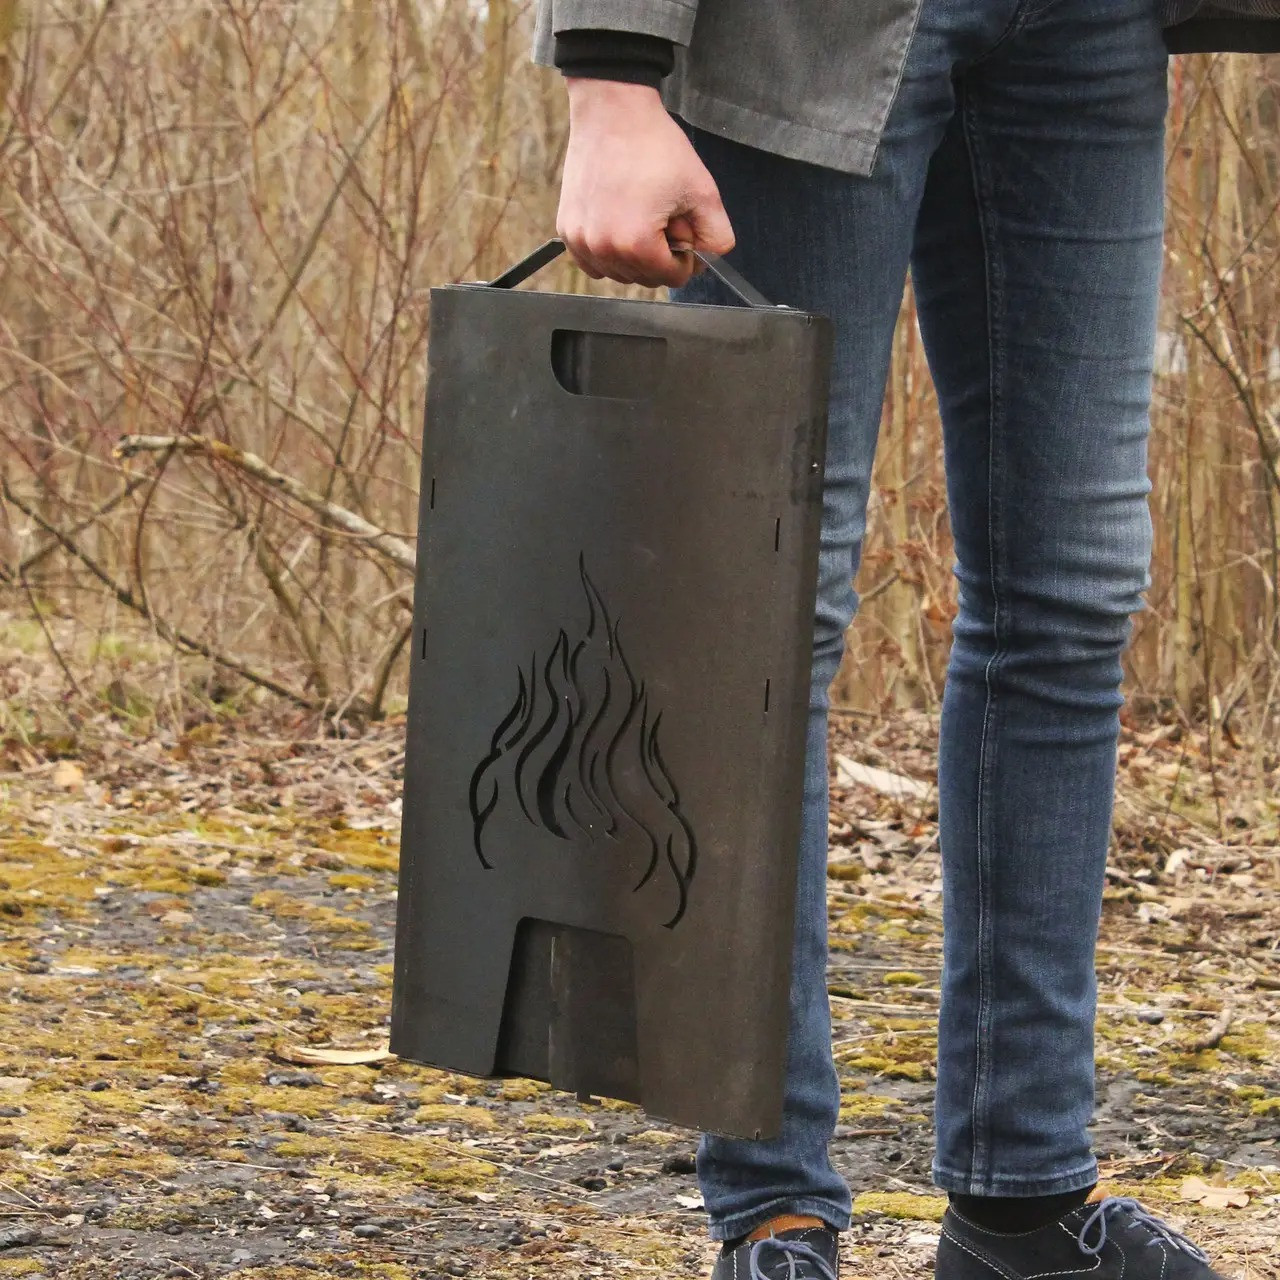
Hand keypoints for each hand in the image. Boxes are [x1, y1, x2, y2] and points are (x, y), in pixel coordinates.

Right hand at [558, 80, 735, 287]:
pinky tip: (619, 221)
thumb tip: (709, 261)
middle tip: (662, 216)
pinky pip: (593, 262)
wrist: (613, 111)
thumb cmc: (655, 146)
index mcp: (636, 244)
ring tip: (640, 214)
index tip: (683, 228)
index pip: (673, 278)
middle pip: (645, 279)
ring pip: (619, 274)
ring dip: (634, 255)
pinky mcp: (567, 230)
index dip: (685, 256)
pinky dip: (609, 252)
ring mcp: (581, 241)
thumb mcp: (702, 190)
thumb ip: (717, 236)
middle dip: (660, 254)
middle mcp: (603, 249)